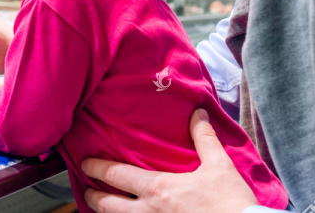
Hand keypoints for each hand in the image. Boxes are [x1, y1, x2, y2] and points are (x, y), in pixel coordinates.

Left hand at [82, 109, 258, 212]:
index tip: (85, 162)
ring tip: (102, 208)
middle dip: (92, 196)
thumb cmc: (230, 203)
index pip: (116, 175)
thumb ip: (204, 138)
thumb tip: (197, 113)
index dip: (96, 167)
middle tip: (86, 189)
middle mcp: (149, 212)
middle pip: (107, 206)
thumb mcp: (219, 166)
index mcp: (158, 189)